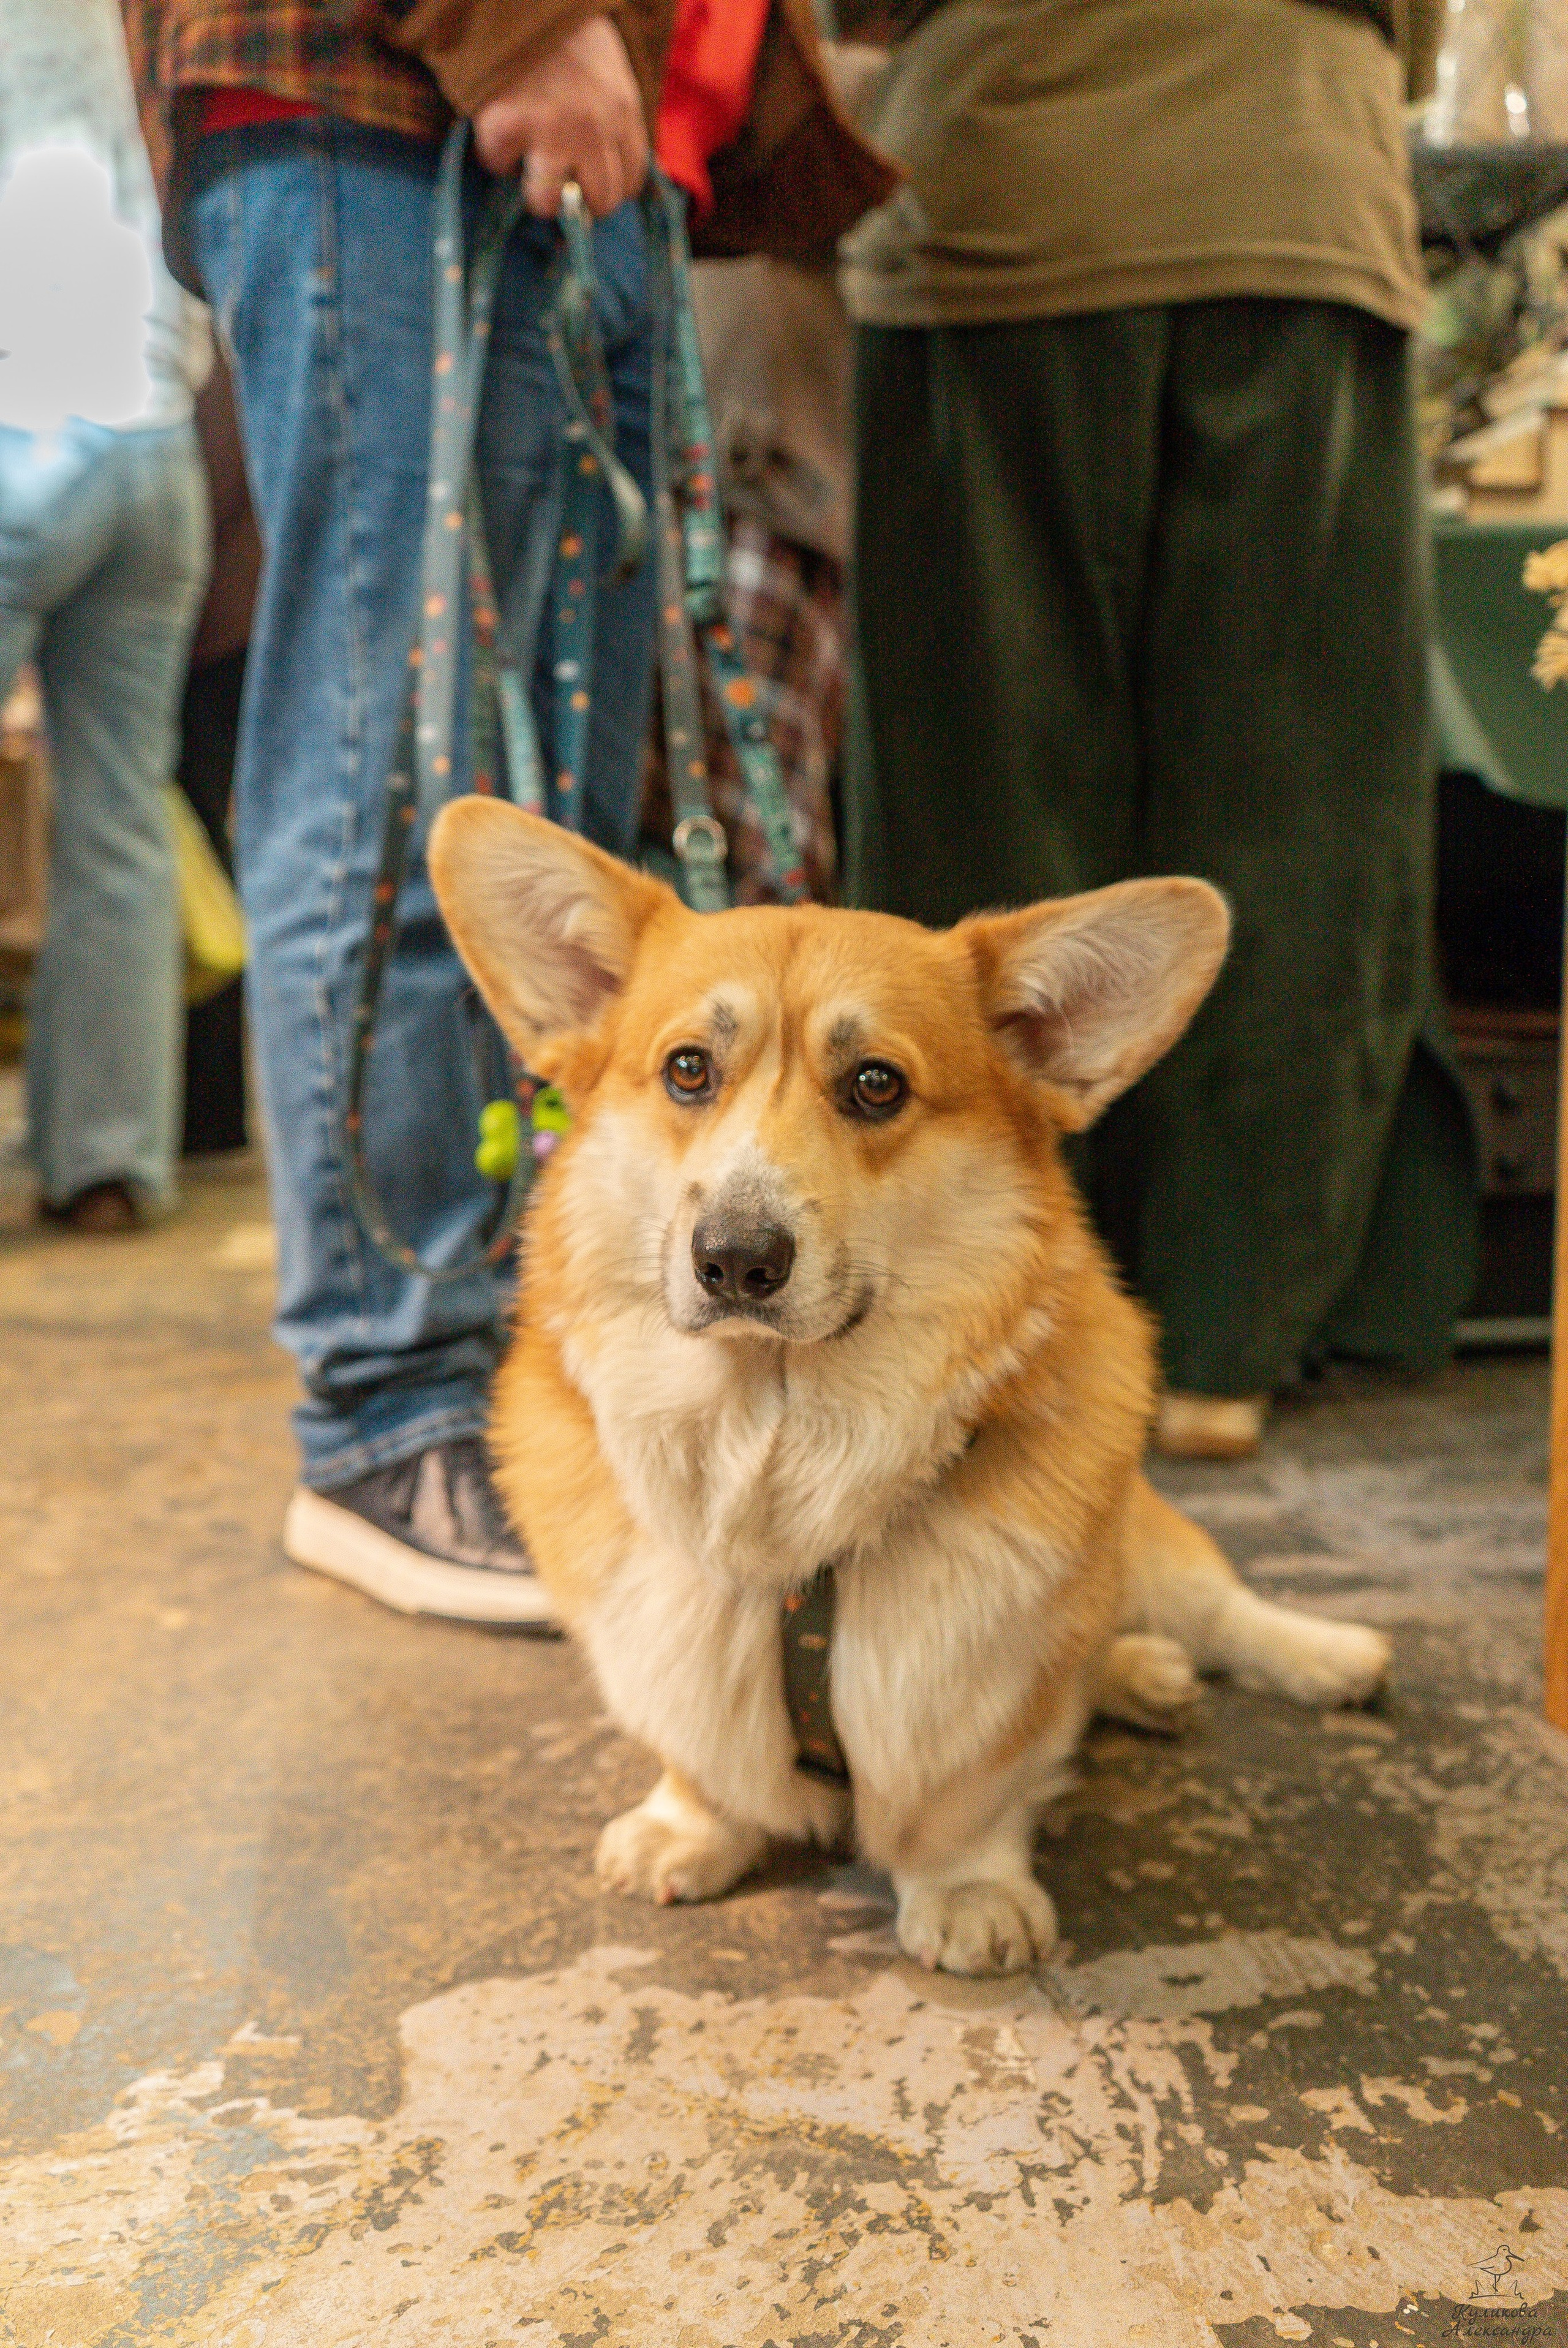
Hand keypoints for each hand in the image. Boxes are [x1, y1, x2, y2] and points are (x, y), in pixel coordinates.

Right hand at [472, 16, 647, 219]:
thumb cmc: (562, 26)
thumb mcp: (607, 65)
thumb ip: (611, 111)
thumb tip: (602, 164)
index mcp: (622, 110)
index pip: (630, 179)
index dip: (609, 189)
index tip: (590, 185)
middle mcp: (593, 129)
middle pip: (598, 199)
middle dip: (578, 200)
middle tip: (560, 185)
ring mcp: (550, 131)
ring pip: (547, 201)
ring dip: (536, 193)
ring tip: (527, 170)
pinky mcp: (508, 125)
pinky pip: (497, 164)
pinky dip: (493, 152)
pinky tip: (497, 128)